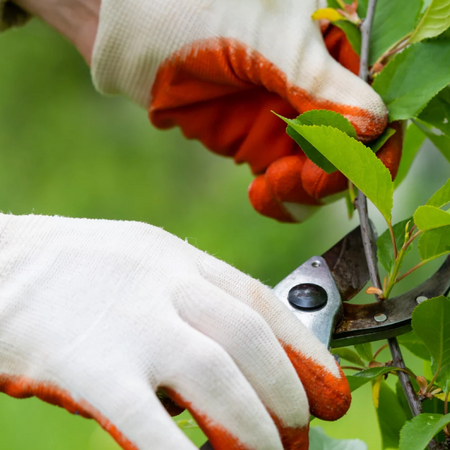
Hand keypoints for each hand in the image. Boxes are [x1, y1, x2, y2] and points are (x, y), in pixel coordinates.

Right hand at [0, 214, 349, 449]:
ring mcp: (131, 323)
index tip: (330, 388)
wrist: (4, 264)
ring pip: (216, 378)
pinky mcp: (91, 367)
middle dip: (286, 394)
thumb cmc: (79, 273)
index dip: (305, 348)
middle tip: (300, 434)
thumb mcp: (147, 265)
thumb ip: (192, 302)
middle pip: (249, 341)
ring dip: (253, 427)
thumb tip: (237, 359)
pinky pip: (151, 424)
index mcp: (180, 259)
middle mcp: (165, 283)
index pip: (260, 301)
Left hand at [91, 0, 401, 221]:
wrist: (135, 37)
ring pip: (320, 174)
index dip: (373, 144)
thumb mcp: (267, 41)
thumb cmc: (196, 14)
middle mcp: (319, 89)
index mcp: (335, 48)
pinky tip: (262, 193)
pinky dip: (282, 198)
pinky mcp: (261, 145)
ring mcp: (289, 120)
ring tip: (275, 185)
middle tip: (306, 180)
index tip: (352, 168)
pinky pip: (286, 184)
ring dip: (306, 191)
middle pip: (351, 150)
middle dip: (333, 174)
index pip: (375, 105)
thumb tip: (373, 125)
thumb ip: (318, 83)